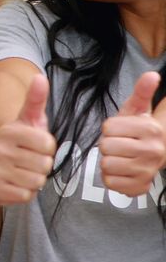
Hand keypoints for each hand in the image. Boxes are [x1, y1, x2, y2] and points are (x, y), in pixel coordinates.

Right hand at [0, 74, 55, 203]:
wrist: (2, 166)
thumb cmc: (23, 142)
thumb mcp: (31, 119)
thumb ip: (36, 99)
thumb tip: (40, 76)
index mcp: (8, 130)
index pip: (47, 144)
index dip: (48, 148)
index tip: (38, 146)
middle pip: (43, 164)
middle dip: (43, 165)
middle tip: (31, 161)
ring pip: (36, 180)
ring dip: (35, 179)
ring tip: (25, 172)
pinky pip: (26, 195)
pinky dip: (26, 192)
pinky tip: (17, 183)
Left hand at [99, 72, 165, 195]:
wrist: (155, 155)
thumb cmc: (138, 129)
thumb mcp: (138, 108)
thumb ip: (142, 91)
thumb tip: (151, 74)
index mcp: (150, 129)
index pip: (108, 127)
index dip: (109, 128)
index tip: (119, 130)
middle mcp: (152, 151)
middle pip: (105, 147)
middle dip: (107, 144)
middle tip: (118, 144)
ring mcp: (147, 171)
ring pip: (106, 165)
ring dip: (107, 161)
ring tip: (119, 156)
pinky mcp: (140, 188)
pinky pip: (110, 183)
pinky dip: (110, 177)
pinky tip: (120, 170)